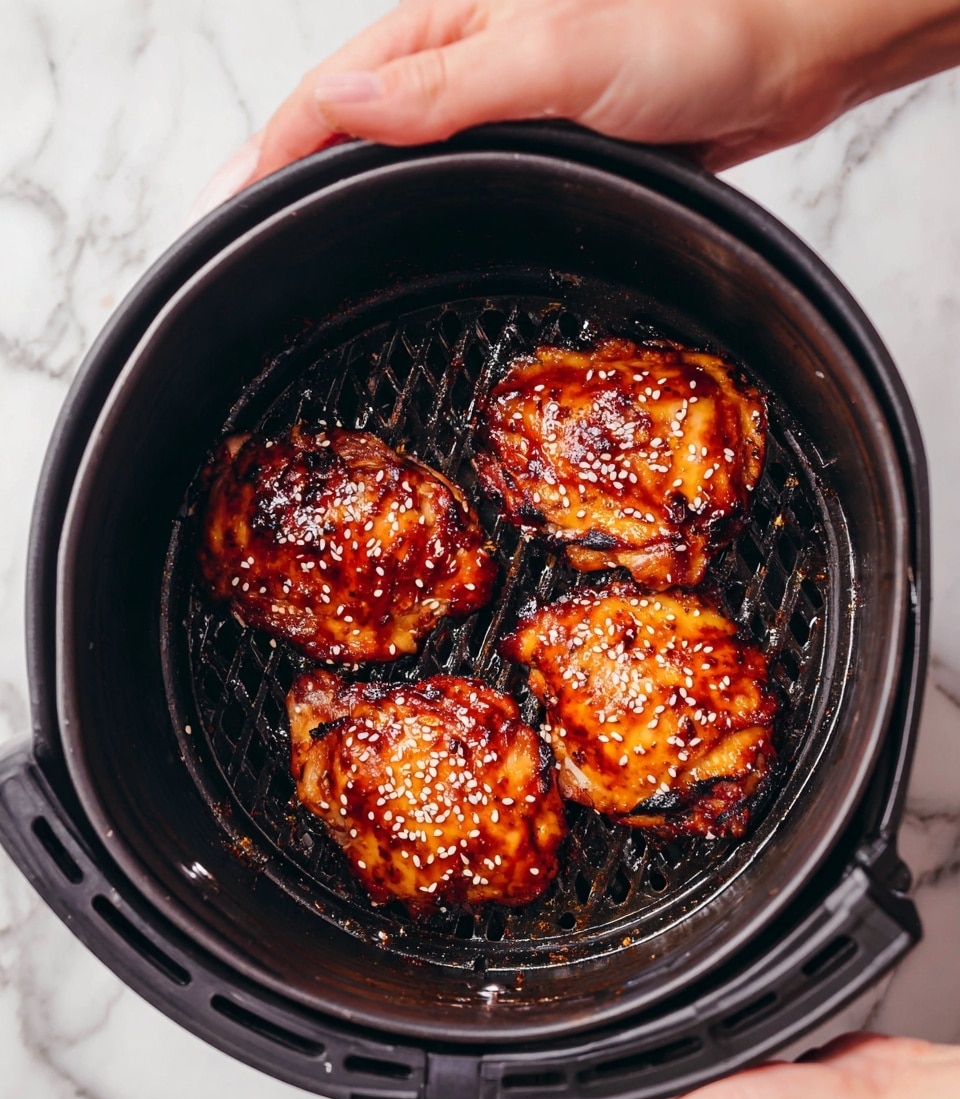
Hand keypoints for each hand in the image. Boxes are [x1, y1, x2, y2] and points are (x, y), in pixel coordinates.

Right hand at [190, 0, 959, 219]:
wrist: (779, 59)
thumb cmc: (690, 36)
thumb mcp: (558, 56)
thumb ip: (452, 88)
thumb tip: (344, 109)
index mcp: (447, 32)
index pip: (329, 96)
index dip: (269, 154)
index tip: (223, 211)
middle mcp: (462, 67)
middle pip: (347, 127)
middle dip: (286, 181)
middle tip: (241, 250)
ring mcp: (496, 107)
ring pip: (397, 158)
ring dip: (343, 200)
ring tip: (297, 256)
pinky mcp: (534, 145)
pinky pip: (453, 180)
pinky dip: (412, 212)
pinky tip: (399, 243)